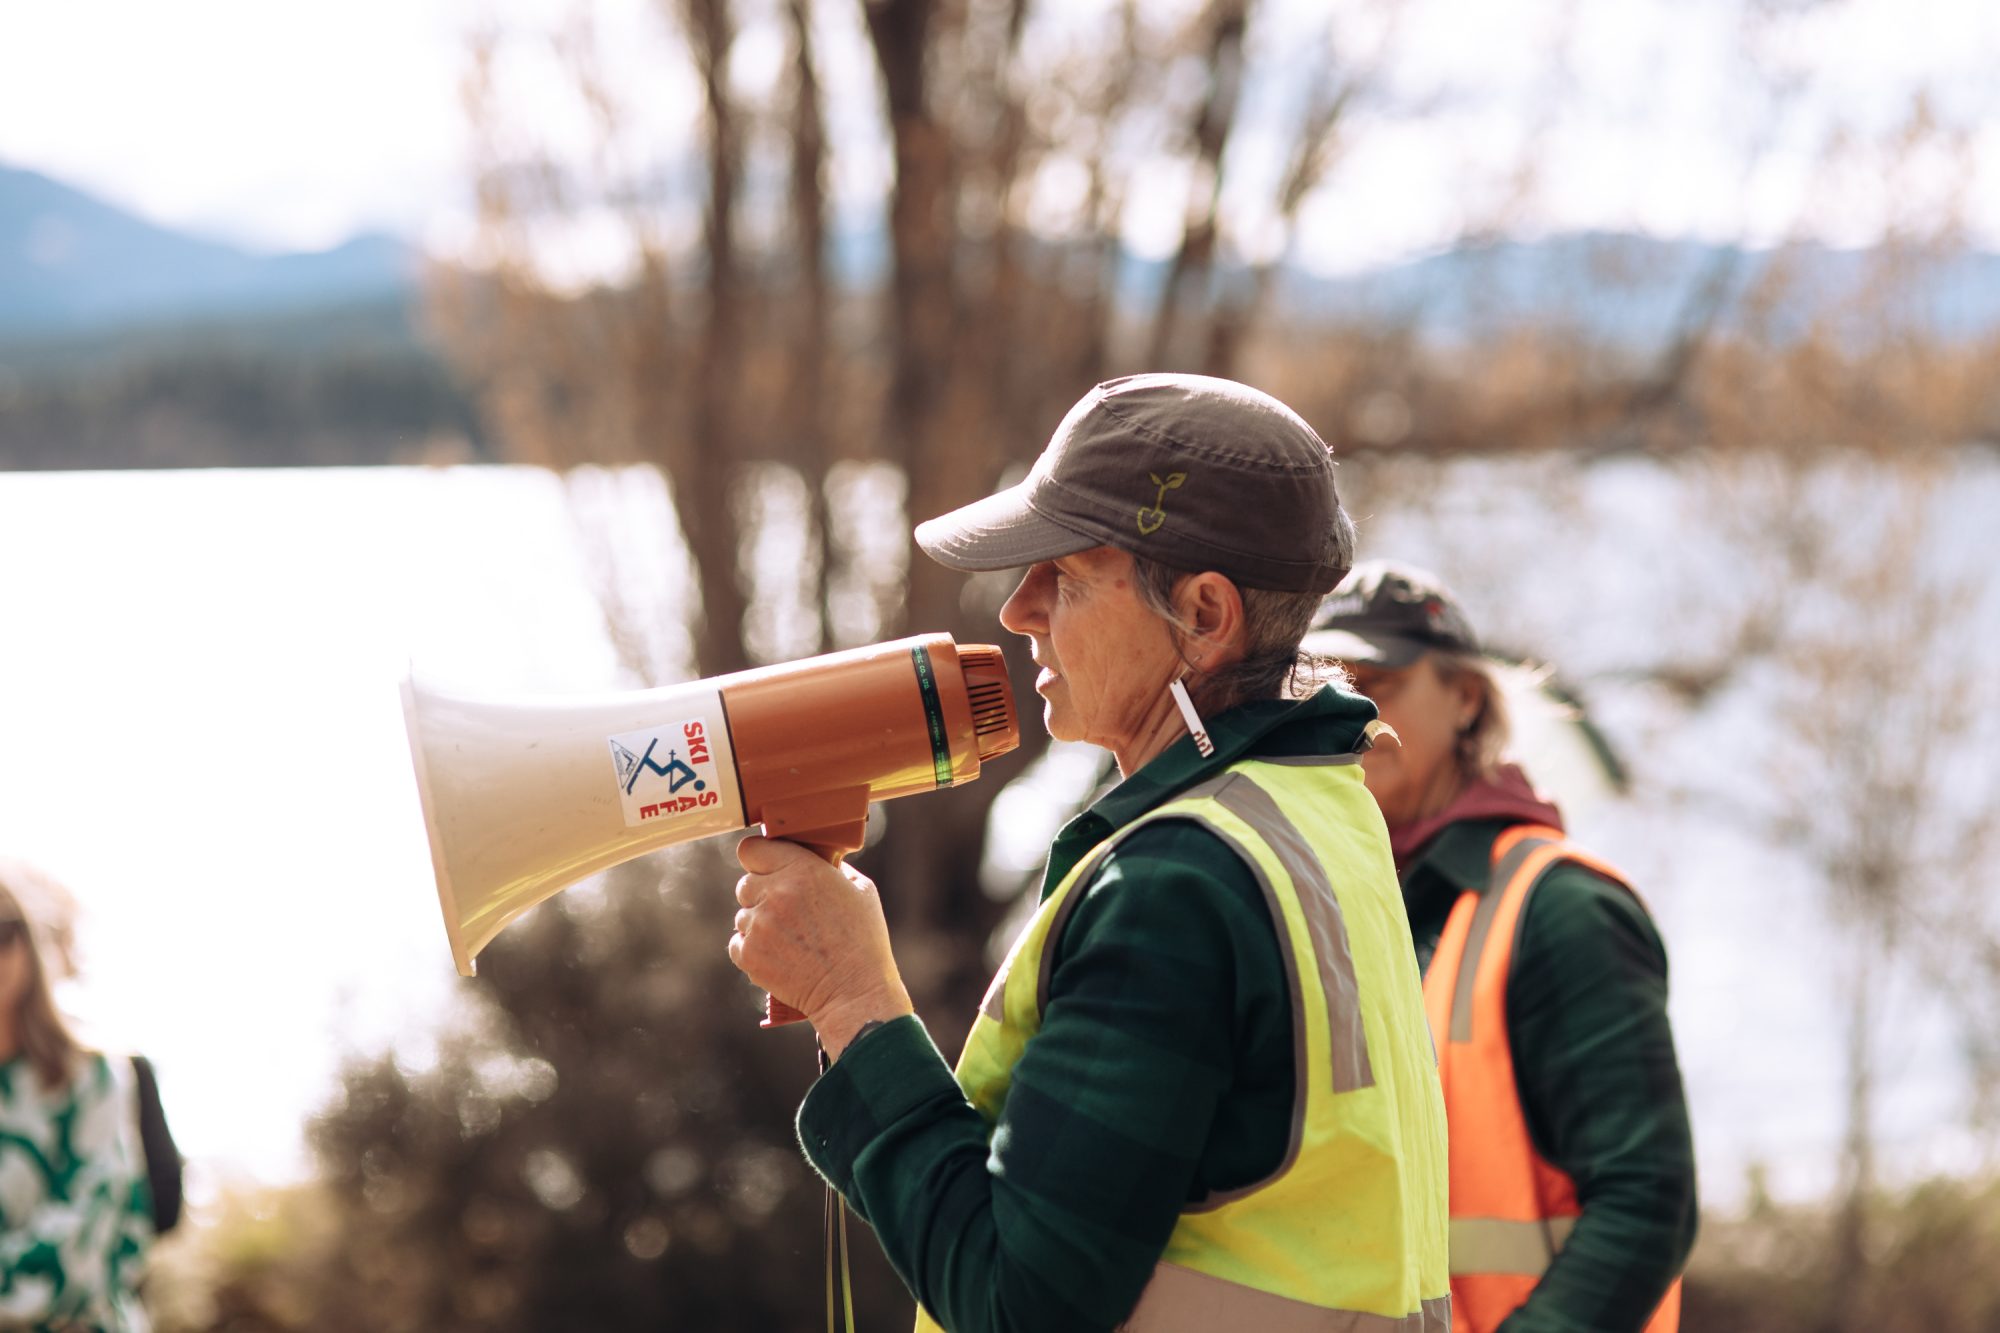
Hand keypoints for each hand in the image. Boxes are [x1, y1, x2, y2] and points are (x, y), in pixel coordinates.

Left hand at [728, 836, 913, 1056]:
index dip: (760, 858)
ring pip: (743, 915)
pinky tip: (780, 956)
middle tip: (786, 911)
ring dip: (759, 923)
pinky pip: (737, 943)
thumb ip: (830, 868)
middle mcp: (776, 892)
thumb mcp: (859, 890)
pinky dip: (753, 949)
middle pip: (745, 883)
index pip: (753, 849)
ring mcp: (759, 925)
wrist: (854, 991)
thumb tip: (811, 859)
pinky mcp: (748, 954)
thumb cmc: (863, 941)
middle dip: (762, 894)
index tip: (767, 867)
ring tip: (790, 940)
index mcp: (802, 869)